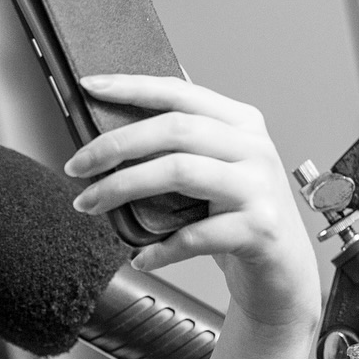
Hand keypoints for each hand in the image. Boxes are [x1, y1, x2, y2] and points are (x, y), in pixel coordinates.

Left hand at [65, 75, 319, 331]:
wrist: (282, 272)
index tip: (90, 86)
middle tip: (76, 166)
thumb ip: (183, 145)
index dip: (132, 86)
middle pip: (174, 129)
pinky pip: (195, 235)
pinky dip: (160, 249)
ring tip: (91, 205)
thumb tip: (117, 123)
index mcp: (240, 123)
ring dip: (123, 188)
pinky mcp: (259, 229)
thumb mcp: (215, 170)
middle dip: (115, 145)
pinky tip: (140, 257)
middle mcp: (253, 147)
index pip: (180, 92)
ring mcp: (259, 187)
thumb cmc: (238, 218)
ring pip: (180, 171)